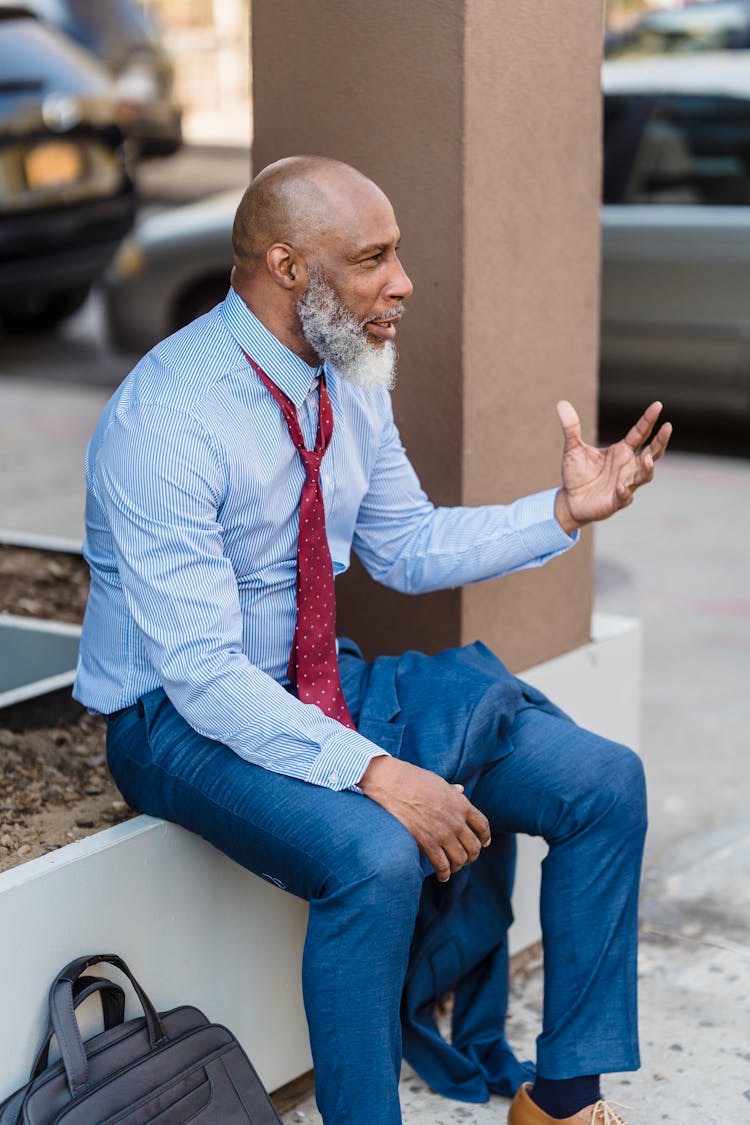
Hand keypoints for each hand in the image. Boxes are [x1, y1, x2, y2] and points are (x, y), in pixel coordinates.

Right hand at [359, 756, 490, 881]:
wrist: (393, 784)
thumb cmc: (414, 780)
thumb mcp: (439, 782)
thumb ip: (452, 791)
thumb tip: (461, 789)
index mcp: (462, 804)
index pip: (483, 825)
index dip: (484, 837)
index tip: (483, 843)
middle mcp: (456, 820)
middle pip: (474, 846)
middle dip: (472, 856)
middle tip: (466, 859)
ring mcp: (443, 833)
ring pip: (460, 859)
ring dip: (458, 866)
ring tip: (453, 867)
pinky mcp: (427, 842)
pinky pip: (442, 865)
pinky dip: (444, 874)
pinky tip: (442, 875)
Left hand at [554, 400, 671, 533]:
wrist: (570, 500)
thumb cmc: (577, 474)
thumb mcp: (572, 448)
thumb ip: (570, 428)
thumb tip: (561, 402)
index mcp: (622, 451)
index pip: (640, 433)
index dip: (648, 420)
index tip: (658, 405)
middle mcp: (628, 466)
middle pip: (652, 452)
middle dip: (661, 441)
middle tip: (668, 427)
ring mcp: (626, 483)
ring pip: (644, 475)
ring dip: (647, 468)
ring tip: (648, 459)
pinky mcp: (617, 500)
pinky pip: (625, 495)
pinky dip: (624, 491)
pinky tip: (621, 487)